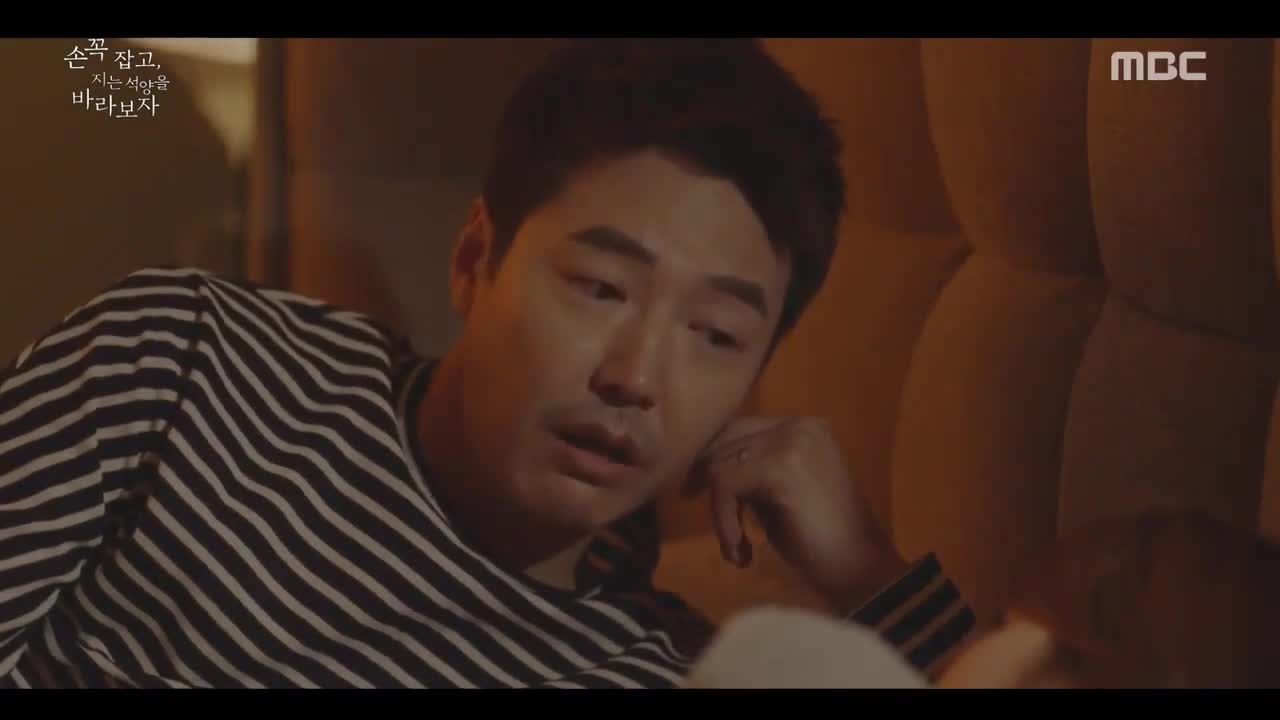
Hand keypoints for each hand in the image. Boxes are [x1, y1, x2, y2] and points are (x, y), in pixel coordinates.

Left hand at [683, 416, 908, 614]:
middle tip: (715, 523)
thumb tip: (702, 465)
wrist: (861, 571)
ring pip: (721, 464)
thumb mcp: (779, 496)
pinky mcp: (781, 466)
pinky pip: (726, 487)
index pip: (738, 428)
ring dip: (721, 512)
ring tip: (738, 549)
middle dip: (707, 481)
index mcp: (805, 427)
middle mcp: (799, 424)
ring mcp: (791, 441)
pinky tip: (742, 554)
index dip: (710, 459)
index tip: (695, 491)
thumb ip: (751, 472)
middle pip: (725, 440)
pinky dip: (726, 523)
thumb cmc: (822, 542)